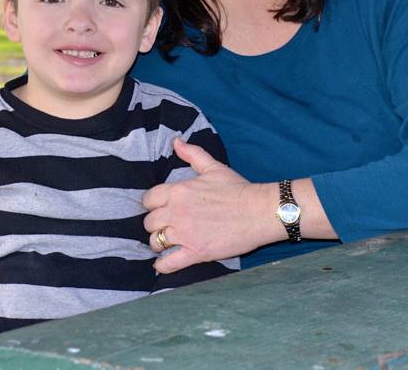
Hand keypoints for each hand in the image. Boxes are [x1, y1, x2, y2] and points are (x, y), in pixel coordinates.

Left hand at [143, 138, 279, 272]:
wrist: (258, 211)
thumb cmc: (237, 188)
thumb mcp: (213, 167)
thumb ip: (192, 154)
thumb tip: (176, 141)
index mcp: (179, 190)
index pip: (149, 199)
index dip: (153, 204)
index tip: (161, 208)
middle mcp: (177, 212)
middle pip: (149, 222)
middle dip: (156, 224)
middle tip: (166, 225)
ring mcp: (185, 234)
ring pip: (155, 241)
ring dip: (159, 243)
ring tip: (167, 243)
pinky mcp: (195, 252)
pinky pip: (168, 263)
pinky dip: (163, 266)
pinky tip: (163, 264)